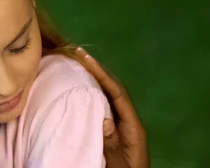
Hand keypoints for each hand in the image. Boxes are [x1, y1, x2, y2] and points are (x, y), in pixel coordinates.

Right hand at [77, 48, 149, 167]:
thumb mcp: (119, 167)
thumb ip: (112, 144)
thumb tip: (103, 118)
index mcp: (133, 129)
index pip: (117, 93)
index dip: (101, 73)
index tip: (84, 57)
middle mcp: (128, 125)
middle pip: (112, 91)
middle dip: (96, 71)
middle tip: (77, 54)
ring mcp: (121, 129)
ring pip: (106, 99)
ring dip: (92, 81)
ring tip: (76, 65)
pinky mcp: (113, 135)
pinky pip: (101, 110)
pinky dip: (90, 97)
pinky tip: (79, 91)